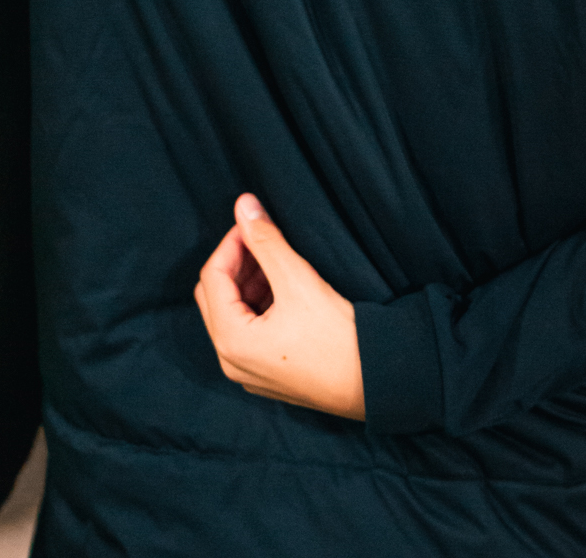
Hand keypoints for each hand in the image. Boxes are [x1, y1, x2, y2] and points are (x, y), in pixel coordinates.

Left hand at [194, 194, 365, 419]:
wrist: (374, 380)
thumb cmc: (336, 337)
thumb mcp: (297, 280)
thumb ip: (266, 240)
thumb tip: (244, 206)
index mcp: (231, 341)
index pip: (212, 277)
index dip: (230, 244)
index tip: (254, 224)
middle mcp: (231, 362)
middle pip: (215, 297)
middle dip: (237, 264)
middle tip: (264, 242)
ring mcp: (248, 373)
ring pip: (232, 314)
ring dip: (248, 283)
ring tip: (278, 263)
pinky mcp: (267, 375)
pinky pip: (248, 333)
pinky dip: (258, 306)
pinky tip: (285, 290)